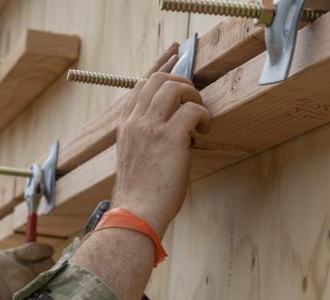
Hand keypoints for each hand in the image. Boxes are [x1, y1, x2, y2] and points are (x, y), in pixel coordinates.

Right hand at [113, 63, 210, 236]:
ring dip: (194, 96)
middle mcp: (135, 122)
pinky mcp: (169, 138)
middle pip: (158, 79)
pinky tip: (203, 130)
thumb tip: (174, 129)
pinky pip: (193, 109)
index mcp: (125, 126)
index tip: (174, 56)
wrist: (135, 213)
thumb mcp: (135, 159)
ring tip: (200, 115)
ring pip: (174, 87)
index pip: (141, 85)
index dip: (160, 67)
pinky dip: (204, 116)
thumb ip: (146, 138)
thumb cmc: (139, 194)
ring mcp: (150, 128)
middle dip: (182, 80)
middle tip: (195, 96)